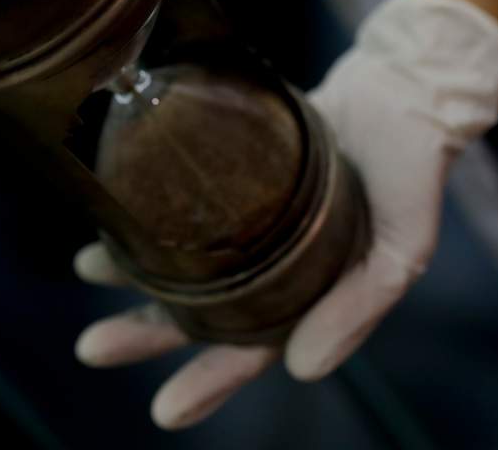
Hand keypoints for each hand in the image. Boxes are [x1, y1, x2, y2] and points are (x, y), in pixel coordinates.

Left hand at [73, 0, 497, 428]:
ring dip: (132, 267)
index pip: (251, 351)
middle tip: (93, 347)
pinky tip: (114, 211)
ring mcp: (248, 216)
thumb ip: (356, 309)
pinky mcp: (232, 168)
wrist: (403, 86)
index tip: (163, 411)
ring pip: (181, 254)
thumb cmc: (412, 171)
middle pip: (198, 311)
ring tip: (85, 267)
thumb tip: (301, 370)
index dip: (209, 383)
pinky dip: (148, 209)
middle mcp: (270, 262)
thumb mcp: (401, 248)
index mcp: (310, 293)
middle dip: (145, 332)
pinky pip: (182, 198)